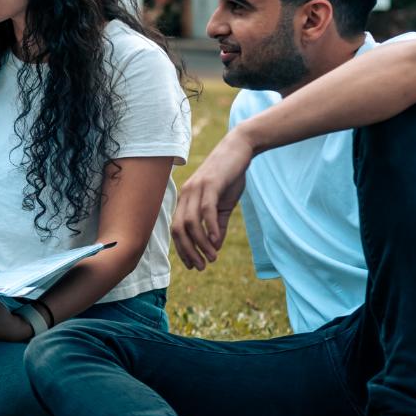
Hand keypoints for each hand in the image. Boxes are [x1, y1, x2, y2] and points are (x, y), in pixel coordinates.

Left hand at [173, 132, 252, 270]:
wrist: (239, 150)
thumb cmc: (230, 177)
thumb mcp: (223, 206)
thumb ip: (217, 226)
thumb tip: (215, 247)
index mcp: (185, 200)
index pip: (176, 230)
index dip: (183, 250)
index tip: (193, 265)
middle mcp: (186, 195)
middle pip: (178, 229)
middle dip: (188, 251)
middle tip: (201, 266)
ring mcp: (196, 189)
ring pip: (191, 222)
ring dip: (200, 243)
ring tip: (212, 256)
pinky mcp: (210, 184)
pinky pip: (205, 210)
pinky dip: (209, 227)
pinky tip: (217, 241)